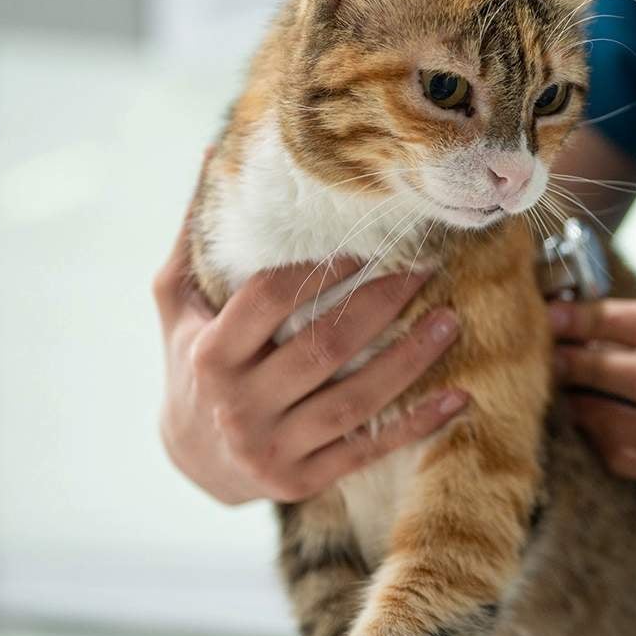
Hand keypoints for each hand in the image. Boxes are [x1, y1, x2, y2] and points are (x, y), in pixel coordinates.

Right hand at [151, 197, 466, 504]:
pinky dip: (416, 426)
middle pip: (322, 347)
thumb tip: (211, 153)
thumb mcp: (176, 302)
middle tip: (428, 268)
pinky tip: (459, 398)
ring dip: (409, 361)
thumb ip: (194, 236)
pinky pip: (367, 450)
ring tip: (452, 321)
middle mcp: (238, 406)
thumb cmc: (191, 361)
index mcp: (210, 353)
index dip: (318, 269)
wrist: (189, 461)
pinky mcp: (301, 482)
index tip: (363, 243)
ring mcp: (271, 449)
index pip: (269, 300)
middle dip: (381, 306)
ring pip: (354, 402)